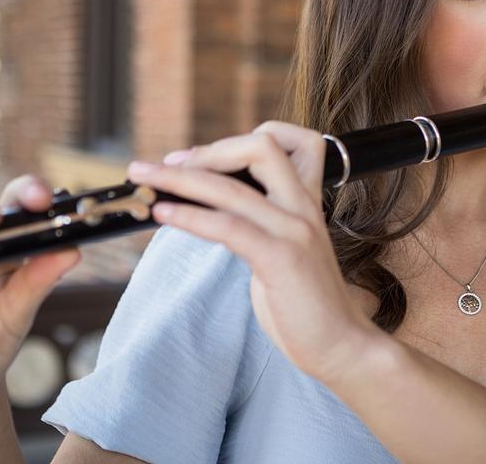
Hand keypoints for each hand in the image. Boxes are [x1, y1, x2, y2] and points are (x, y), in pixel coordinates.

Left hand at [127, 121, 381, 385]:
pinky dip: (189, 215)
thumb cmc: (307, 304)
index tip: (198, 157)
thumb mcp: (285, 251)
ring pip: (232, 187)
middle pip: (261, 147)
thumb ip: (259, 225)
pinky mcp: (281, 259)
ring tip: (143, 177)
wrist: (342, 345)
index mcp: (306, 202)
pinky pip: (228, 226)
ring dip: (179, 178)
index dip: (242, 141)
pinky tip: (163, 214)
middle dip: (208, 149)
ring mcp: (294, 231)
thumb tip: (216, 212)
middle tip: (168, 163)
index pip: (292, 141)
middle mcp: (303, 207)